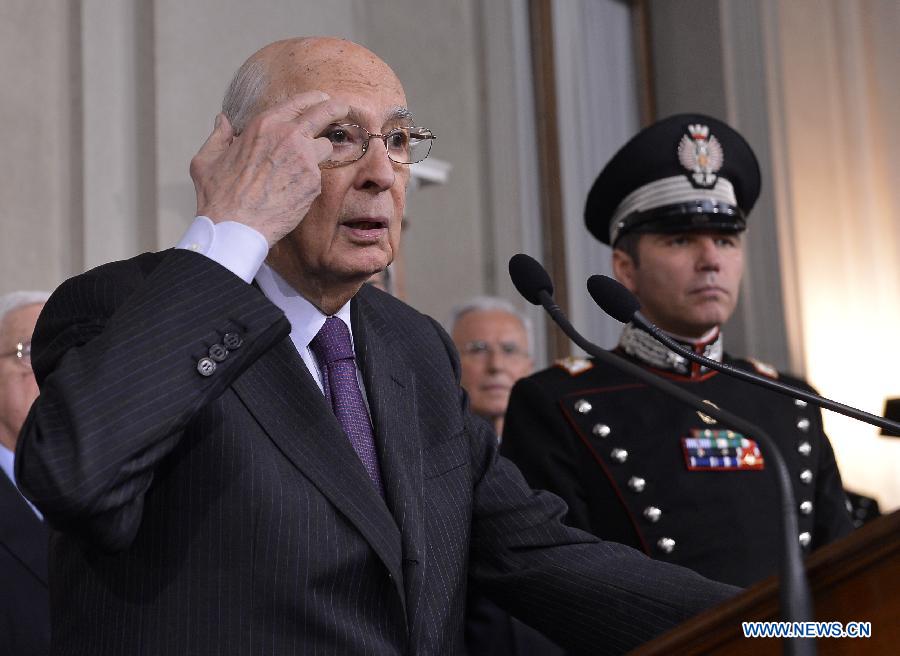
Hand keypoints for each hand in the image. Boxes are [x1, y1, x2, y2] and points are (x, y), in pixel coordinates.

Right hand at [190, 92, 348, 246]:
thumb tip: (222, 121)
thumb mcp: (207, 159)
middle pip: (325, 113)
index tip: (322, 100)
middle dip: (336, 108)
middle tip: (343, 109)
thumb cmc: (219, 195)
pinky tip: (293, 191)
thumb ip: (218, 136)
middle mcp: (290, 136)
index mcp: (265, 125)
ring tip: (303, 166)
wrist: (235, 226)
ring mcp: (306, 159)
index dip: (315, 99)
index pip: (299, 102)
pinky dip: (310, 181)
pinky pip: (319, 176)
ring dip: (319, 153)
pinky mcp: (314, 183)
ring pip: (326, 148)